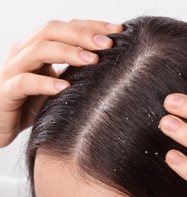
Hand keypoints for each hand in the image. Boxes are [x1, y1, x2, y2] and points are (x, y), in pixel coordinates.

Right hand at [0, 20, 122, 146]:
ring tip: (92, 60)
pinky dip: (45, 83)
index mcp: (38, 46)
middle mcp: (23, 53)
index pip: (67, 27)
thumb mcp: (62, 84)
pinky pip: (24, 82)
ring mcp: (12, 70)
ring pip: (38, 50)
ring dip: (68, 52)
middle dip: (82, 34)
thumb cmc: (35, 104)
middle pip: (51, 30)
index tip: (119, 29)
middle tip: (108, 44)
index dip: (92, 25)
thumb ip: (80, 72)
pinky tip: (65, 87)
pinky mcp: (5, 93)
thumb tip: (119, 64)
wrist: (1, 125)